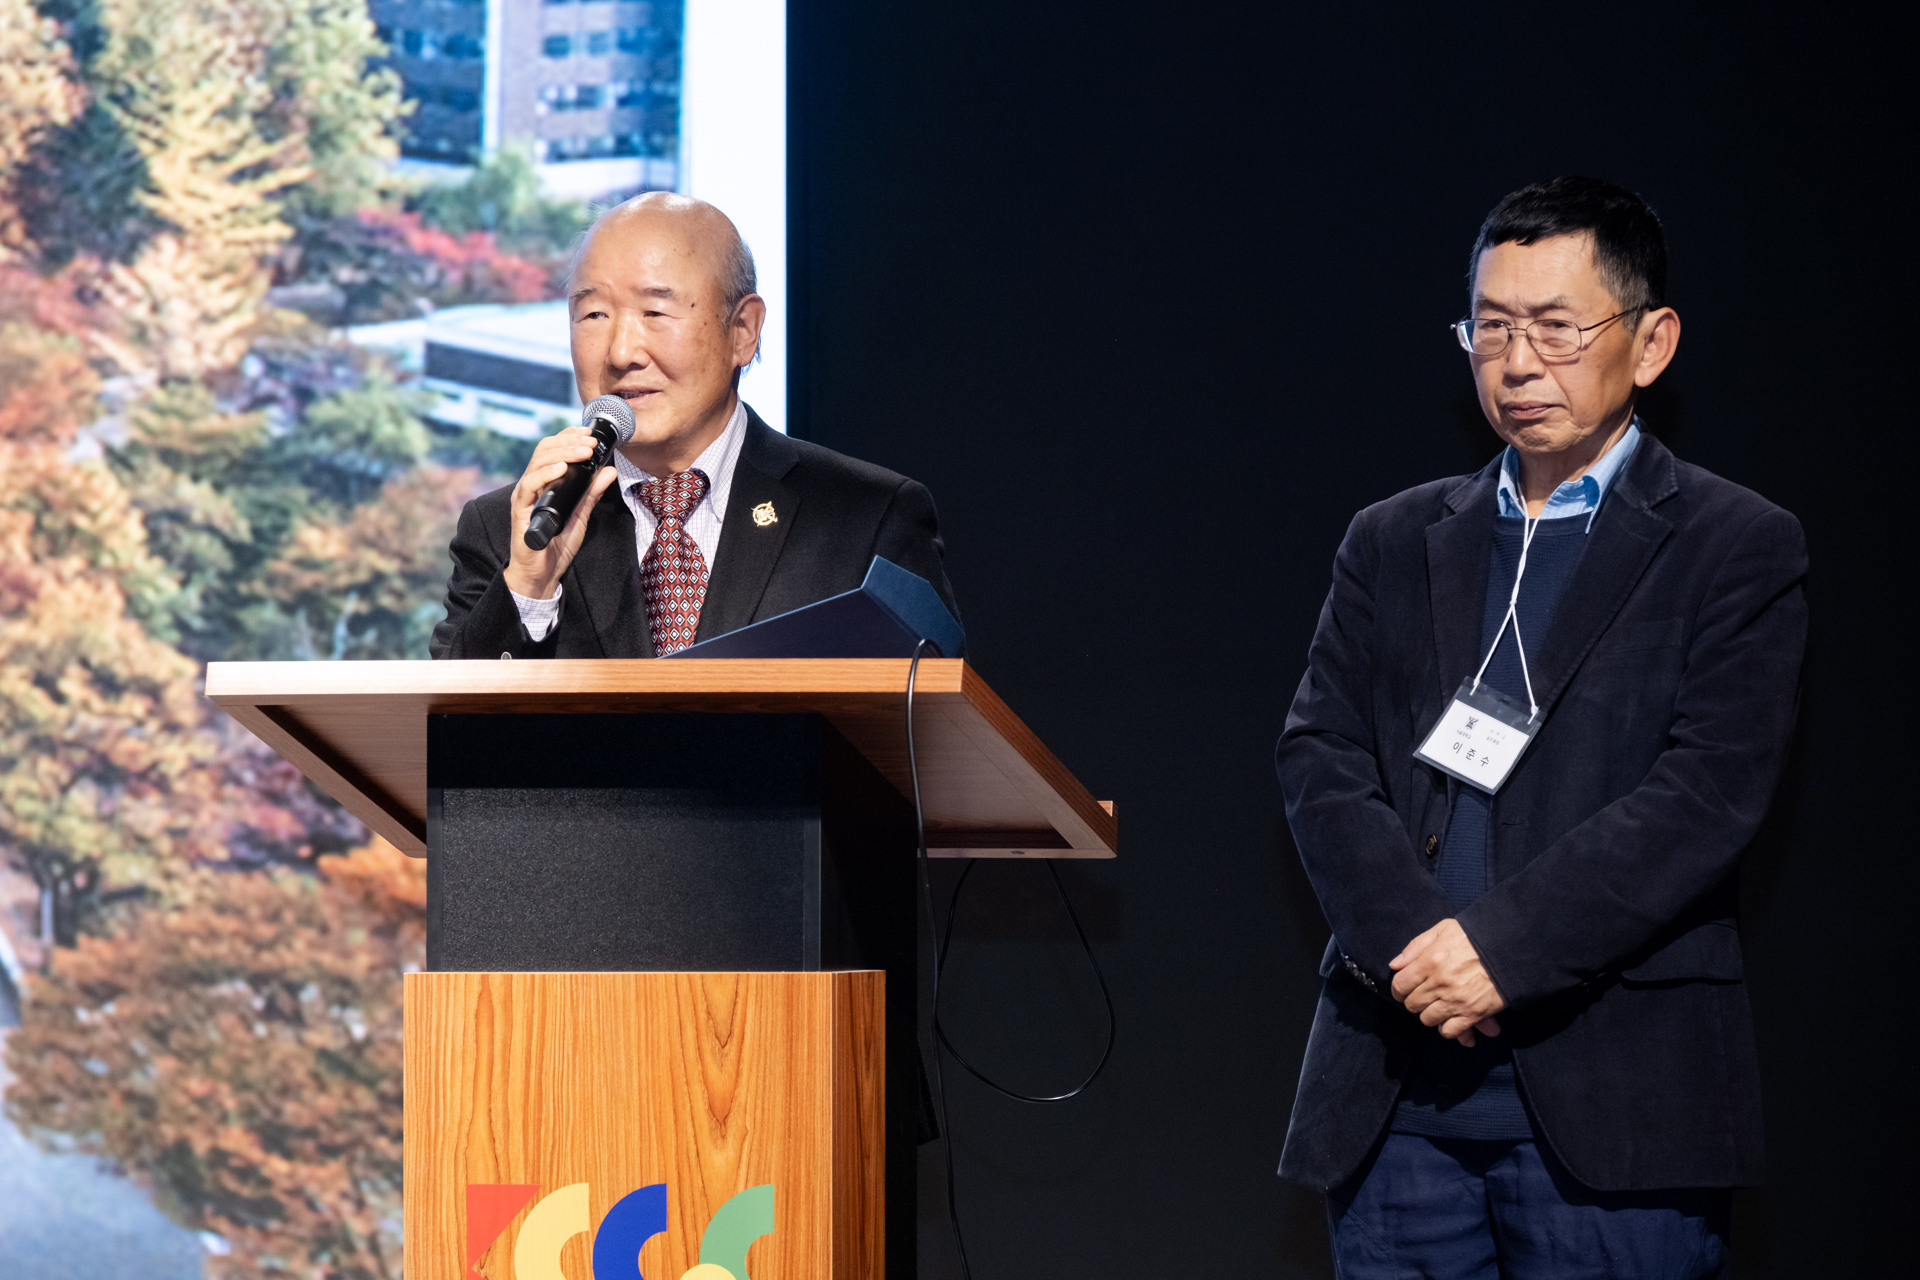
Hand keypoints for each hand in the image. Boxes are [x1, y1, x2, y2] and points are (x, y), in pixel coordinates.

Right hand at [502, 425, 620, 599]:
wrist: (542, 573)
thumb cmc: (557, 544)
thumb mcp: (582, 514)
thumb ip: (592, 492)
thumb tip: (609, 470)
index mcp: (545, 481)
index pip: (554, 449)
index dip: (570, 436)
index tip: (590, 433)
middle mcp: (533, 484)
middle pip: (545, 450)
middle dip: (570, 441)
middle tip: (591, 442)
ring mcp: (525, 495)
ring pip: (537, 462)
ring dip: (563, 453)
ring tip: (583, 451)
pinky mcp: (520, 509)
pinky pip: (529, 486)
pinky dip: (545, 474)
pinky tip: (561, 469)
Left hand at [1389, 918, 1507, 1046]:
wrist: (1510, 948)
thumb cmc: (1475, 936)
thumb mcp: (1443, 930)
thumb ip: (1416, 947)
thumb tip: (1395, 965)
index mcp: (1430, 961)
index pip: (1400, 985)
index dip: (1399, 989)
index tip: (1404, 989)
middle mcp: (1440, 983)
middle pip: (1412, 1005)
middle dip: (1415, 1001)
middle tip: (1424, 995)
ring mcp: (1456, 1001)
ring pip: (1428, 1020)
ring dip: (1431, 1014)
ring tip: (1439, 1005)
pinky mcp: (1473, 1014)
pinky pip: (1450, 1032)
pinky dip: (1448, 1028)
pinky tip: (1452, 1019)